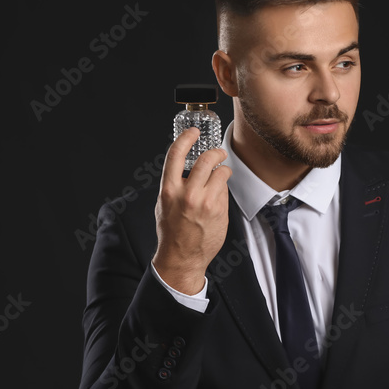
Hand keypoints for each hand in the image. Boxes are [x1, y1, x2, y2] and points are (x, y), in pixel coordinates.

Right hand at [152, 127, 231, 293]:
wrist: (182, 256)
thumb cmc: (171, 230)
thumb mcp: (163, 203)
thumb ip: (174, 183)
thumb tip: (187, 167)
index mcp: (169, 190)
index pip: (176, 154)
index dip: (186, 138)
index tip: (194, 132)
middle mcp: (188, 194)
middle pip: (207, 159)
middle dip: (216, 152)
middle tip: (219, 153)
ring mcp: (206, 202)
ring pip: (221, 173)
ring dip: (223, 171)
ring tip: (219, 177)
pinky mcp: (219, 210)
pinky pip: (225, 190)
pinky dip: (223, 190)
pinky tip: (216, 198)